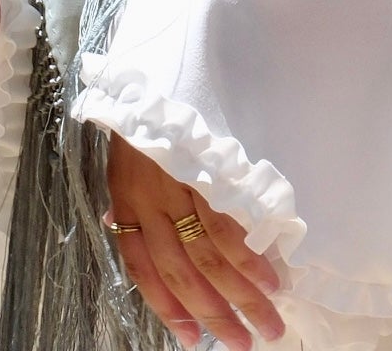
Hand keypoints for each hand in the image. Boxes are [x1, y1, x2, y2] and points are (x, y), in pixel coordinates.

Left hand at [104, 135, 283, 349]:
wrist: (151, 68)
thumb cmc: (138, 116)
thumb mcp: (121, 162)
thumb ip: (127, 202)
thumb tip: (121, 228)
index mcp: (128, 206)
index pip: (146, 272)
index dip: (169, 309)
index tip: (194, 340)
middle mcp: (152, 205)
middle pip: (186, 274)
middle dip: (218, 314)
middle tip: (248, 343)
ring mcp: (182, 188)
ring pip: (211, 255)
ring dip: (243, 294)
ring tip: (269, 320)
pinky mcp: (209, 168)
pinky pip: (230, 221)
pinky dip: (250, 253)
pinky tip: (270, 277)